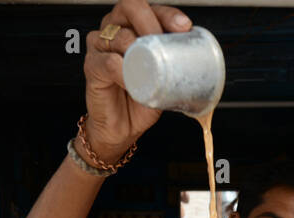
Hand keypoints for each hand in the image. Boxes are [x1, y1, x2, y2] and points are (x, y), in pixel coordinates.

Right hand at [83, 0, 192, 162]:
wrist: (123, 129)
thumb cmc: (140, 100)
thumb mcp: (163, 77)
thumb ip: (175, 62)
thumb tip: (201, 55)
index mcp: (131, 26)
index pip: (148, 7)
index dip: (167, 13)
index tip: (183, 27)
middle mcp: (113, 30)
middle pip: (130, 8)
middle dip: (152, 22)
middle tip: (164, 39)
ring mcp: (100, 47)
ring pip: (119, 35)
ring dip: (138, 47)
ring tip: (150, 65)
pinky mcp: (92, 66)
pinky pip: (108, 62)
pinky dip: (122, 70)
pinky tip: (132, 80)